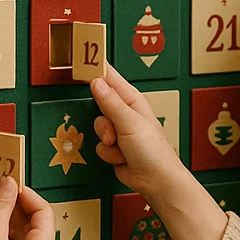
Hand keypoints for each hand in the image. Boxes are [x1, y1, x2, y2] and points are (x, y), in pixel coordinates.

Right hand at [89, 65, 228, 239]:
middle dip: (104, 122)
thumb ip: (110, 102)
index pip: (112, 79)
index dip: (97, 69)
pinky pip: (100, 146)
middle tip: (114, 132)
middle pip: (100, 106)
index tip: (83, 58)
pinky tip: (122, 159)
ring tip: (121, 148)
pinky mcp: (115, 149)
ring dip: (107, 141)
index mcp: (133, 101)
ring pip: (98, 128)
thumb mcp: (129, 123)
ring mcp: (120, 132)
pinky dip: (109, 155)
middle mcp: (126, 114)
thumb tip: (96, 81)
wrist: (156, 181)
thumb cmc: (152, 150)